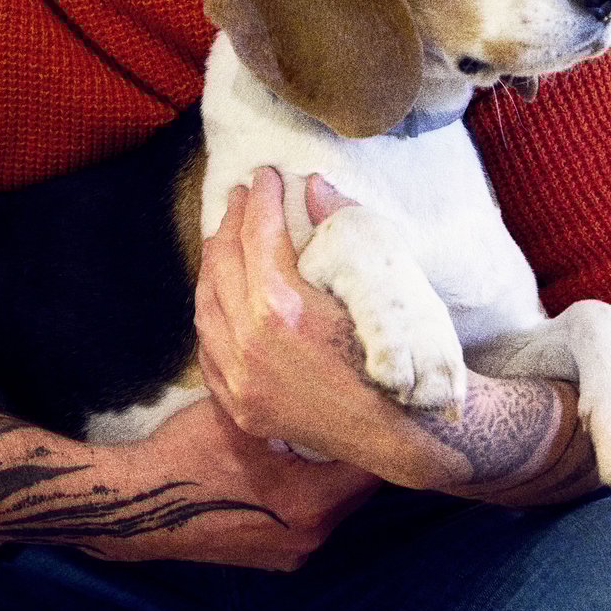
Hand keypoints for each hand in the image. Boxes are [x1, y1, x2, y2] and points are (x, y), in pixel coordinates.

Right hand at [101, 392, 377, 569]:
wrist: (140, 503)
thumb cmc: (189, 452)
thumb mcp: (243, 414)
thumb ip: (289, 397)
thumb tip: (323, 365)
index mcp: (312, 503)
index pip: (372, 466)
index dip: (374, 428)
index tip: (373, 398)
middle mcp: (312, 537)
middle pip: (358, 487)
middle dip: (354, 447)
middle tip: (350, 406)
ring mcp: (293, 553)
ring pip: (335, 502)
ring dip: (333, 470)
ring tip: (324, 428)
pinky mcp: (275, 556)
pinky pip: (311, 517)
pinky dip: (312, 490)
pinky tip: (295, 460)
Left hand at [195, 168, 448, 488]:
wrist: (403, 434)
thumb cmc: (396, 353)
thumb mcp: (372, 284)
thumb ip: (339, 226)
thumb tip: (313, 185)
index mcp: (279, 308)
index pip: (257, 234)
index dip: (262, 198)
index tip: (266, 176)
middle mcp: (248, 344)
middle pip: (224, 263)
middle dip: (233, 221)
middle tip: (243, 196)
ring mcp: (240, 380)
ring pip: (207, 305)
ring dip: (215, 264)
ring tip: (227, 237)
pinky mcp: (241, 406)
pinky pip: (209, 349)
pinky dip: (213, 314)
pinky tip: (221, 296)